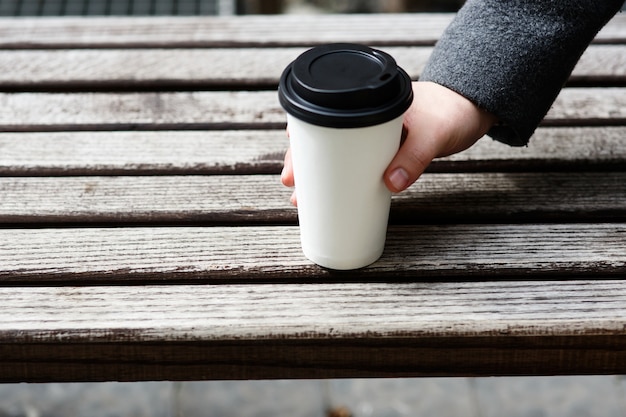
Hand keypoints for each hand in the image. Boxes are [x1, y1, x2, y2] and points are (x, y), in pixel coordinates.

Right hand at [281, 81, 496, 202]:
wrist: (473, 108)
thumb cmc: (452, 114)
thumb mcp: (433, 136)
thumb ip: (414, 159)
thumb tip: (389, 186)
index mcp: (369, 104)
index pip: (325, 119)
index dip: (303, 140)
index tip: (292, 162)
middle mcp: (365, 118)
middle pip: (324, 139)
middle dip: (304, 162)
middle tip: (292, 185)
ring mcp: (374, 135)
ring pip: (337, 153)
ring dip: (320, 173)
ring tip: (303, 197)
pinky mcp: (385, 149)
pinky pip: (354, 162)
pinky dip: (341, 176)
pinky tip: (332, 193)